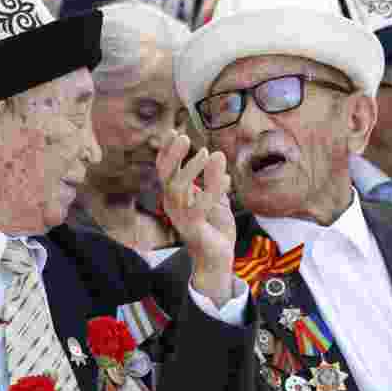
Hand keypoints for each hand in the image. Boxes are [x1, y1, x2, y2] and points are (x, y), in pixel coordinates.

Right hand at [156, 135, 236, 306]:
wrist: (217, 259)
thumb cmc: (214, 227)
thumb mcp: (216, 198)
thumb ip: (214, 179)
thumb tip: (216, 154)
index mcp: (175, 196)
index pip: (165, 170)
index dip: (167, 151)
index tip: (173, 131)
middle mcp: (173, 205)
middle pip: (165, 176)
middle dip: (172, 155)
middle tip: (182, 136)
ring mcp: (180, 217)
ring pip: (178, 189)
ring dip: (191, 170)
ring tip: (206, 154)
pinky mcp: (193, 228)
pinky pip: (200, 207)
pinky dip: (212, 191)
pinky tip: (226, 179)